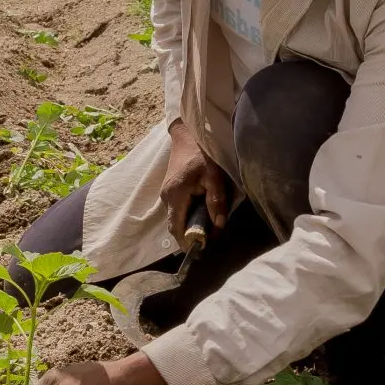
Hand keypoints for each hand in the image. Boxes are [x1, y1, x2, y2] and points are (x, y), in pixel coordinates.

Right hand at [160, 117, 228, 243]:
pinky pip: (177, 209)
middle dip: (191, 235)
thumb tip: (218, 226)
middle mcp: (166, 196)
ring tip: (208, 226)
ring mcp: (166, 193)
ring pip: (176, 218)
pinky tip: (202, 212)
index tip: (202, 249)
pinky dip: (188, 215)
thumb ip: (217, 202)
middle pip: (175, 225)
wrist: (188, 134)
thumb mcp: (214, 177)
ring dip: (190, 225)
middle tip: (210, 238)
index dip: (188, 242)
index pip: (177, 228)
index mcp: (176, 195)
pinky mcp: (170, 189)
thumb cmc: (202, 153)